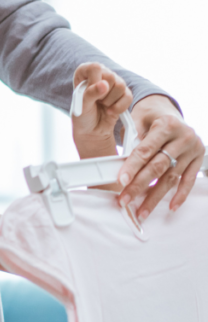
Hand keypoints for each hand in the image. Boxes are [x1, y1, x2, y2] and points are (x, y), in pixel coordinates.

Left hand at [71, 63, 131, 159]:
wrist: (92, 131)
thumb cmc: (82, 116)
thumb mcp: (82, 106)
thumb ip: (90, 94)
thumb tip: (104, 84)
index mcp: (85, 72)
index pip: (95, 67)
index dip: (95, 82)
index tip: (91, 93)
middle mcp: (100, 74)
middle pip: (110, 76)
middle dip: (103, 94)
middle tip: (96, 102)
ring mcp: (113, 83)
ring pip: (121, 85)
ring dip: (110, 101)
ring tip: (102, 106)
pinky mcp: (123, 93)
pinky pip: (128, 96)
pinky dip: (119, 107)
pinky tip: (110, 111)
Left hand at [118, 94, 204, 220]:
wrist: (168, 110)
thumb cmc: (150, 117)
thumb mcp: (138, 120)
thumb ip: (132, 140)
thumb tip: (122, 164)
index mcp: (166, 124)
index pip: (146, 150)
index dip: (133, 167)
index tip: (122, 181)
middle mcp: (183, 136)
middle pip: (159, 166)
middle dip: (140, 186)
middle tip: (125, 200)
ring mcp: (193, 148)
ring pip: (171, 177)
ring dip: (155, 196)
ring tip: (142, 211)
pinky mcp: (199, 158)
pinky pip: (189, 180)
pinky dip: (180, 195)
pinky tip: (170, 206)